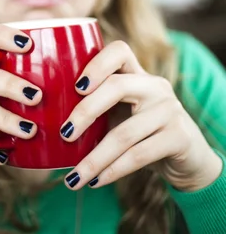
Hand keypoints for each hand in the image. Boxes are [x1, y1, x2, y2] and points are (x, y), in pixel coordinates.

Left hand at [60, 41, 222, 191]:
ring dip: (94, 159)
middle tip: (64, 134)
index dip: (96, 63)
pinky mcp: (179, 137)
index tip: (75, 86)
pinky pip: (139, 154)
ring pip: (125, 132)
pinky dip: (113, 171)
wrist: (189, 159)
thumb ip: (96, 108)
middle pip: (117, 86)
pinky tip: (95, 182)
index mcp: (138, 74)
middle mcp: (155, 86)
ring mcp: (169, 110)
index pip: (119, 51)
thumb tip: (44, 122)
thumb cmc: (142, 133)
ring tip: (73, 178)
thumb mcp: (121, 114)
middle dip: (86, 111)